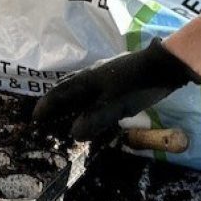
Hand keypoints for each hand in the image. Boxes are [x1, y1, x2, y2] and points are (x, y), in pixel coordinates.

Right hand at [33, 37, 200, 139]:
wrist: (166, 66)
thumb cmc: (138, 84)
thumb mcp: (115, 105)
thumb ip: (94, 119)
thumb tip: (72, 134)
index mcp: (88, 80)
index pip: (60, 93)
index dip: (46, 105)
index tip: (35, 118)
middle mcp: (93, 77)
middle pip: (68, 90)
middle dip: (55, 105)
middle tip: (46, 119)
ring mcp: (107, 78)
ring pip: (82, 92)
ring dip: (71, 105)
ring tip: (65, 119)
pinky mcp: (119, 83)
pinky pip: (95, 95)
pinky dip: (88, 105)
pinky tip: (94, 114)